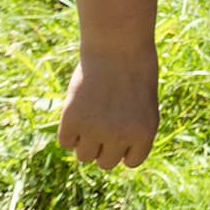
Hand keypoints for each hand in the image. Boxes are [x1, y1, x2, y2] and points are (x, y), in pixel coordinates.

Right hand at [58, 48, 159, 169]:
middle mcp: (120, 136)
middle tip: (104, 120)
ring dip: (85, 140)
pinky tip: (78, 109)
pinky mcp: (72, 120)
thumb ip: (130, 134)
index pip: (131, 162)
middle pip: (105, 163)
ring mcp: (95, 129)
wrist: (117, 45)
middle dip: (104, 146)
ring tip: (92, 114)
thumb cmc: (135, 72)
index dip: (125, 146)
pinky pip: (65, 142)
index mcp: (144, 133)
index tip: (123, 128)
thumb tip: (108, 158)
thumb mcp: (144, 106)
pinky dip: (69, 130)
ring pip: (84, 157)